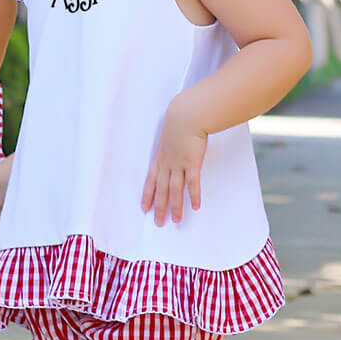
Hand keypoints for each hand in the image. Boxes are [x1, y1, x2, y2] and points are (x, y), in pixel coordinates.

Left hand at [141, 104, 207, 225]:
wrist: (184, 117)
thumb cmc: (179, 123)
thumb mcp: (169, 135)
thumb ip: (171, 144)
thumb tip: (175, 146)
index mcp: (159, 158)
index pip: (150, 181)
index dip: (147, 195)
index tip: (144, 207)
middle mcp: (166, 164)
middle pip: (161, 190)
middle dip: (159, 207)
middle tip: (158, 222)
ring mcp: (178, 165)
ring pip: (175, 190)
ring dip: (175, 206)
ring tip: (175, 220)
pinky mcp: (192, 163)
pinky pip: (192, 183)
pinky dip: (194, 195)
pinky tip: (196, 206)